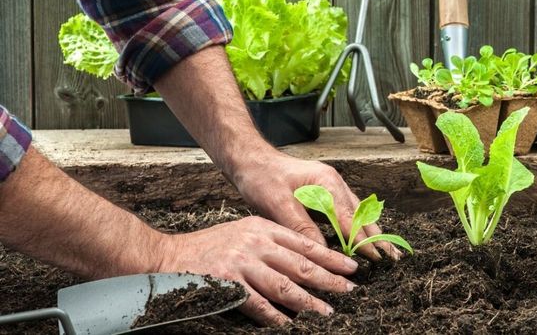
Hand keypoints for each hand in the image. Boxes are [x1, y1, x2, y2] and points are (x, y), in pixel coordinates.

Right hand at [157, 215, 357, 324]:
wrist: (170, 256)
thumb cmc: (210, 246)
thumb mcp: (244, 232)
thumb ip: (271, 243)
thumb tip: (303, 262)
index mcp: (263, 228)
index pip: (305, 243)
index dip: (330, 256)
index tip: (350, 267)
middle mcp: (256, 243)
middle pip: (300, 264)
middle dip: (329, 278)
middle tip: (349, 290)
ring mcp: (242, 263)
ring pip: (284, 285)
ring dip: (308, 301)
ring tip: (326, 312)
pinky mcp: (228, 283)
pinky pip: (258, 304)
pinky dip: (275, 316)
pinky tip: (289, 324)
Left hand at [233, 152, 400, 259]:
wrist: (250, 159)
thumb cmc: (262, 177)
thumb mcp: (278, 204)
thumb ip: (302, 226)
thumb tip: (322, 252)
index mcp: (326, 182)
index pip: (350, 217)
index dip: (362, 240)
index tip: (376, 258)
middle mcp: (333, 183)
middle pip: (361, 213)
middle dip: (376, 236)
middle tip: (393, 258)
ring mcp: (330, 187)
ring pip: (357, 212)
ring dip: (370, 232)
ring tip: (385, 251)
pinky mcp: (324, 193)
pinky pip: (346, 212)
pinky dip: (356, 227)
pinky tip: (361, 239)